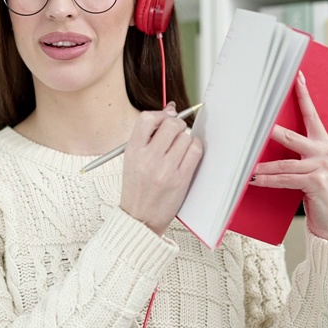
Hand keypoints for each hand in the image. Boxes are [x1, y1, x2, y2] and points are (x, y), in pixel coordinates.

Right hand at [120, 103, 203, 234]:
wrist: (139, 218)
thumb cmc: (137, 189)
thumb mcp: (132, 160)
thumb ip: (148, 136)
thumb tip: (169, 109)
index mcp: (133, 151)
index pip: (147, 119)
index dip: (160, 114)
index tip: (165, 118)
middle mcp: (148, 158)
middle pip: (171, 124)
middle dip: (177, 124)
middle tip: (176, 132)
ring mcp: (165, 169)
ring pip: (185, 136)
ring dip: (186, 138)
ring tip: (180, 149)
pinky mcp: (180, 179)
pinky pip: (195, 151)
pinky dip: (195, 148)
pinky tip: (189, 154)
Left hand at [249, 72, 327, 242]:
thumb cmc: (318, 194)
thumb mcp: (311, 170)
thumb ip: (298, 157)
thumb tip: (269, 143)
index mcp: (324, 145)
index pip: (312, 115)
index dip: (304, 95)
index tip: (296, 77)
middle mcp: (326, 151)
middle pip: (292, 136)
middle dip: (270, 130)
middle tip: (253, 122)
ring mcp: (323, 166)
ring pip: (284, 162)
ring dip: (262, 165)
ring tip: (246, 165)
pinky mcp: (317, 181)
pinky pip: (286, 178)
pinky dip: (268, 180)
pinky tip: (256, 180)